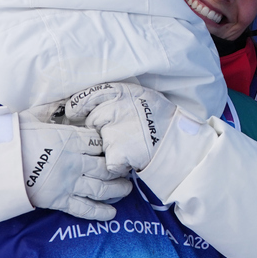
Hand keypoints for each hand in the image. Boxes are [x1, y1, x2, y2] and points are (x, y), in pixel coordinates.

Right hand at [18, 110, 131, 219]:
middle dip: (119, 169)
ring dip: (117, 190)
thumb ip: (50, 111)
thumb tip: (62, 102)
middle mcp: (75, 161)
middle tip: (127, 170)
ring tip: (126, 189)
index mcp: (69, 138)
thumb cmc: (12, 137)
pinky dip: (100, 212)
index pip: (99, 141)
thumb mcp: (32, 117)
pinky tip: (111, 214)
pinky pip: (85, 208)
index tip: (114, 146)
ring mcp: (69, 182)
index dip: (109, 144)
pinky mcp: (60, 200)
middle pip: (106, 166)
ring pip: (102, 188)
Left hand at [65, 83, 184, 173]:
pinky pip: (109, 162)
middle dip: (99, 129)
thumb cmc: (162, 120)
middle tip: (120, 134)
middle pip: (92, 121)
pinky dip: (118, 164)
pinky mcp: (118, 151)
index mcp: (122, 93)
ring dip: (110, 147)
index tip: (74, 113)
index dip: (78, 106)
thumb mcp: (142, 96)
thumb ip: (117, 98)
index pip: (88, 95)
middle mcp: (116, 109)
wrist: (182, 143)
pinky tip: (131, 159)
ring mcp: (115, 131)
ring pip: (99, 143)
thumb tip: (88, 104)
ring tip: (132, 145)